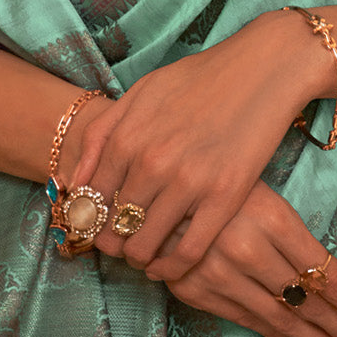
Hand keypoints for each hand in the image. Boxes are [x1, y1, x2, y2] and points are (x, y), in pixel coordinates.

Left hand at [67, 12, 322, 279]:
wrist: (261, 68)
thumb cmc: (200, 77)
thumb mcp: (142, 91)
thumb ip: (103, 133)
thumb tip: (75, 183)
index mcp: (128, 136)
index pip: (90, 199)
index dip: (90, 221)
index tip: (98, 227)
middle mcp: (152, 162)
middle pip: (114, 227)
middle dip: (112, 242)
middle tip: (120, 243)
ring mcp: (188, 181)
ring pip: (144, 246)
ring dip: (138, 257)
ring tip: (144, 253)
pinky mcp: (223, 197)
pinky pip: (187, 252)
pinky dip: (172, 268)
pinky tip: (168, 265)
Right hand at [153, 181, 336, 336]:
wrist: (149, 182)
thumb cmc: (217, 178)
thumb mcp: (261, 191)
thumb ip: (291, 236)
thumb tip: (331, 280)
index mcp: (272, 217)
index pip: (327, 275)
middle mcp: (249, 250)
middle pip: (310, 303)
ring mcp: (222, 275)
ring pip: (282, 319)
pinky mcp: (200, 292)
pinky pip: (251, 321)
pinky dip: (281, 336)